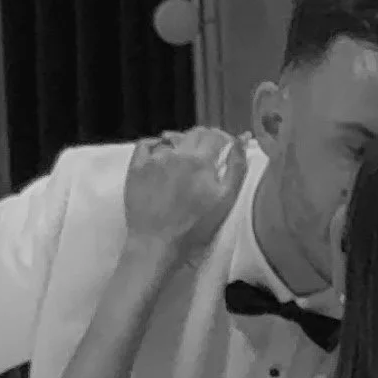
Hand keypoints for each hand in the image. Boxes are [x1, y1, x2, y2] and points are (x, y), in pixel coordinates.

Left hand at [125, 129, 245, 260]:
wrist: (158, 243)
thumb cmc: (195, 226)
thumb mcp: (226, 199)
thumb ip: (237, 167)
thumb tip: (242, 139)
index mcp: (201, 159)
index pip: (214, 135)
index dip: (221, 139)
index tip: (223, 148)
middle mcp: (176, 153)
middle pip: (193, 134)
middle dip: (203, 140)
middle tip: (205, 156)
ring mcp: (154, 158)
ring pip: (171, 138)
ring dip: (180, 144)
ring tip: (183, 160)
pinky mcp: (136, 167)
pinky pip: (146, 144)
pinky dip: (155, 145)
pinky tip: (159, 155)